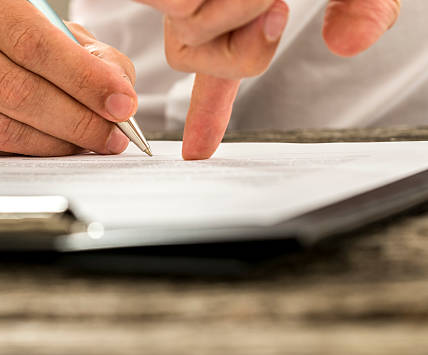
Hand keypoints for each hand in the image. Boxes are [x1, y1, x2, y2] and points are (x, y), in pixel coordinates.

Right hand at [0, 0, 136, 160]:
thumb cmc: (5, 47)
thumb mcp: (52, 36)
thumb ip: (90, 59)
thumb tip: (119, 96)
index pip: (36, 43)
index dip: (85, 79)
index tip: (122, 105)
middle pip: (19, 89)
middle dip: (77, 120)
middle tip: (111, 138)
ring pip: (2, 126)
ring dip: (55, 144)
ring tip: (85, 145)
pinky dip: (27, 155)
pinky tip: (49, 150)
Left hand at [137, 0, 400, 159]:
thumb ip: (367, 5)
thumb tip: (348, 43)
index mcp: (241, 10)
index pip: (220, 76)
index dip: (209, 117)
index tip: (200, 151)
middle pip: (194, 53)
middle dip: (240, 29)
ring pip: (187, 25)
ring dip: (232, 0)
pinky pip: (176, 5)